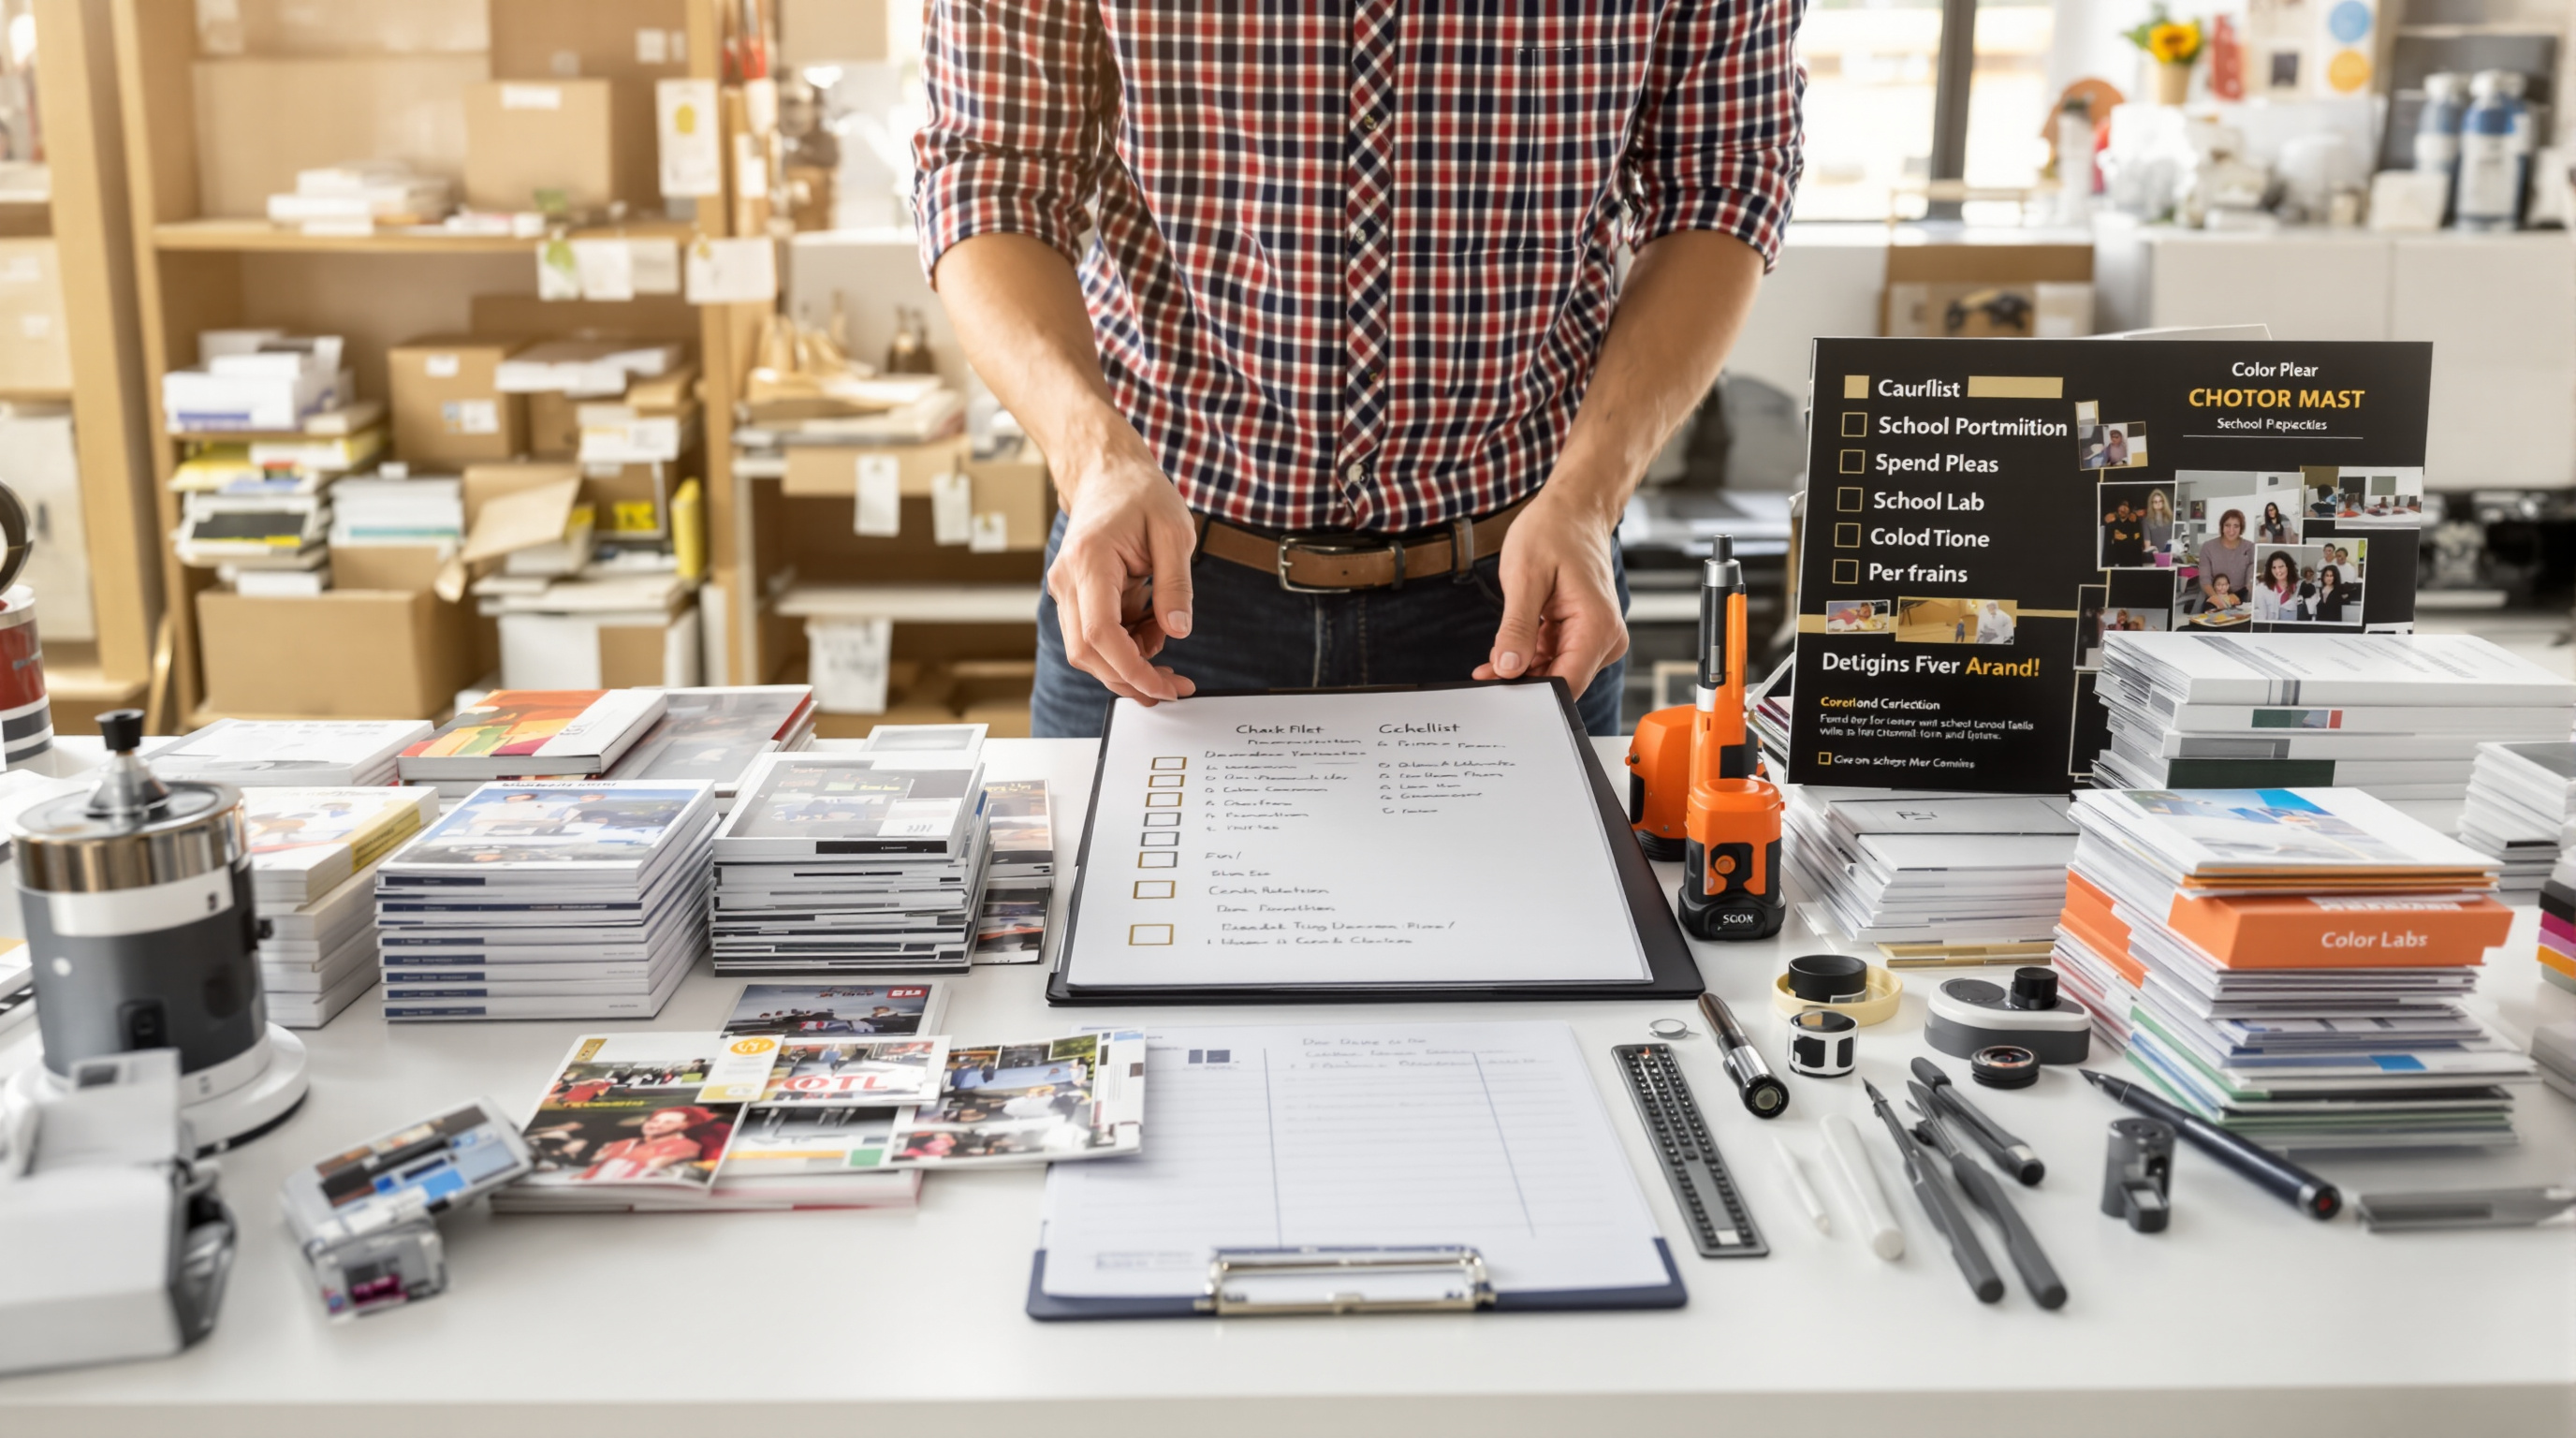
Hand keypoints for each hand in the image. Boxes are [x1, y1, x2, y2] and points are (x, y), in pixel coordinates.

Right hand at [1050, 451, 1199, 703]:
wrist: (1108, 473)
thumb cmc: (1139, 494)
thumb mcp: (1174, 532)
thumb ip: (1176, 584)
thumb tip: (1178, 631)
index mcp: (1090, 560)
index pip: (1099, 633)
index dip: (1130, 669)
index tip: (1162, 687)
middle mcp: (1067, 580)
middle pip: (1087, 653)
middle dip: (1130, 678)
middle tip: (1173, 686)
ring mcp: (1067, 590)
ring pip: (1088, 650)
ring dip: (1129, 661)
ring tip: (1164, 635)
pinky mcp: (1075, 596)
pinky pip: (1096, 635)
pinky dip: (1126, 643)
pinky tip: (1151, 625)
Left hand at [1476, 487, 1627, 698]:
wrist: (1574, 510)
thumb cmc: (1554, 531)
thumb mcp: (1525, 578)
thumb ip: (1517, 628)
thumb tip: (1507, 668)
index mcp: (1597, 626)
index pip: (1566, 683)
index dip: (1529, 692)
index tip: (1495, 688)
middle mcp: (1606, 637)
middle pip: (1562, 681)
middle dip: (1522, 681)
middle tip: (1484, 674)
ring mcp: (1598, 637)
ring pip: (1556, 671)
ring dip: (1523, 670)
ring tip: (1491, 661)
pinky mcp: (1586, 633)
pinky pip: (1557, 657)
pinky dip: (1530, 656)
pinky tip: (1508, 650)